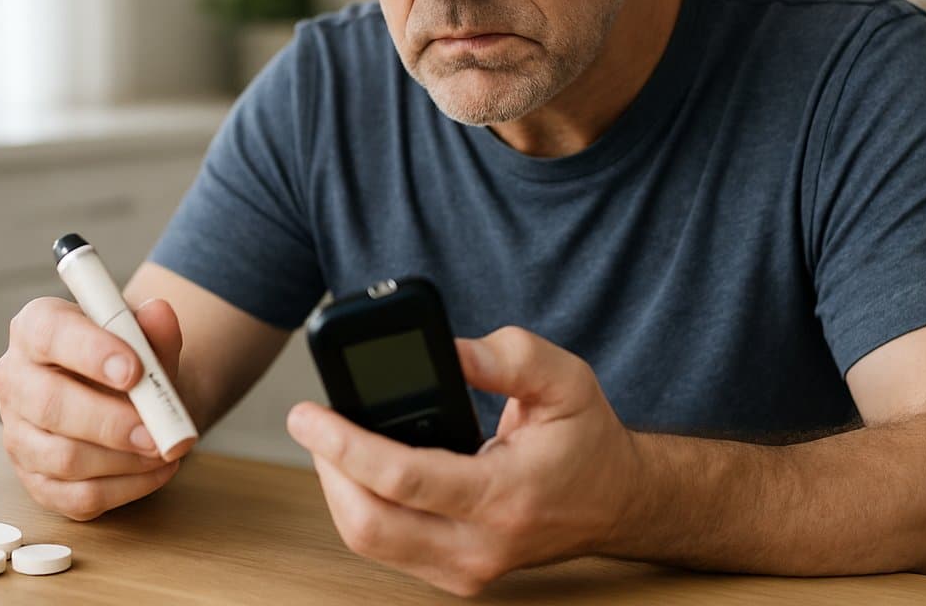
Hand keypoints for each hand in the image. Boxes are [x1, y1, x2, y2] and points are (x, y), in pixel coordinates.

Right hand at [0, 296, 186, 519]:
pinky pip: (77, 496)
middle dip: (109, 421)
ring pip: (62, 457)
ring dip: (123, 459)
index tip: (134, 371)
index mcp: (35, 328)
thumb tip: (160, 313)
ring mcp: (19, 434)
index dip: (91, 352)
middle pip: (48, 404)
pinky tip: (157, 471)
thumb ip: (155, 328)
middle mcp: (15, 379)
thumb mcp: (146, 337)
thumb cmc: (129, 360)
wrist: (130, 398)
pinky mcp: (36, 480)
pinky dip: (125, 487)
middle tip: (156, 432)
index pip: (49, 334)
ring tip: (165, 449)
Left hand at [286, 326, 642, 595]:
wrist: (617, 502)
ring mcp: (466, 569)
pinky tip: (360, 469)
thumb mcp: (563, 378)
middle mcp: (481, 545)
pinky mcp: (455, 575)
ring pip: (369, 542)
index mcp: (506, 495)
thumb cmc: (586, 438)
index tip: (308, 414)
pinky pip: (386, 548)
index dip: (344, 445)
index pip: (403, 480)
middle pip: (369, 524)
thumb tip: (447, 349)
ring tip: (331, 441)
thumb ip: (506, 356)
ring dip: (338, 490)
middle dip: (327, 470)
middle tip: (312, 423)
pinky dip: (362, 507)